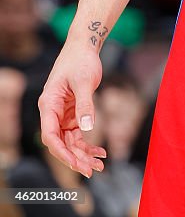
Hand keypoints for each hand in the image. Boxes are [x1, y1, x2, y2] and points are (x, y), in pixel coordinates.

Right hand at [38, 42, 106, 177]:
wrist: (84, 47)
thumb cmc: (80, 60)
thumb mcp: (83, 81)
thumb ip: (85, 105)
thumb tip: (87, 127)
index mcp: (49, 104)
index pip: (49, 135)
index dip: (60, 151)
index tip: (74, 163)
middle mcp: (52, 112)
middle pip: (60, 142)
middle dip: (75, 158)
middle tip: (91, 171)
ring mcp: (62, 114)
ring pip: (70, 141)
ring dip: (83, 154)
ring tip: (100, 166)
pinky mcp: (73, 113)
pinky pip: (78, 134)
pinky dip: (88, 144)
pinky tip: (100, 152)